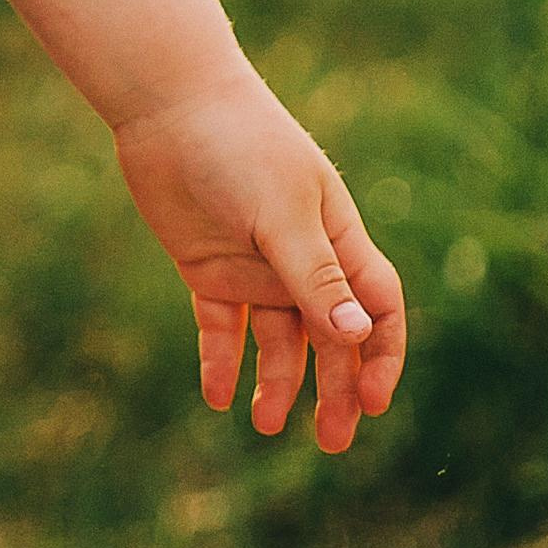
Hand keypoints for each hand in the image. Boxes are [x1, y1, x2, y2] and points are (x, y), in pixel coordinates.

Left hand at [110, 65, 406, 451]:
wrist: (166, 105)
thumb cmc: (239, 146)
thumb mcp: (282, 215)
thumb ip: (316, 277)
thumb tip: (356, 336)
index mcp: (335, 238)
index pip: (376, 308)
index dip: (380, 355)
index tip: (371, 402)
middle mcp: (299, 258)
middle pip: (329, 336)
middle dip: (333, 388)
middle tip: (329, 442)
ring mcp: (253, 265)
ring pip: (276, 339)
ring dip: (276, 382)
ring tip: (262, 423)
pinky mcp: (207, 268)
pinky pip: (221, 327)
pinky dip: (222, 361)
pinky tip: (218, 396)